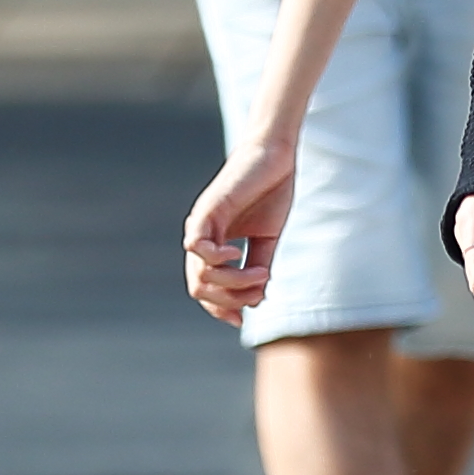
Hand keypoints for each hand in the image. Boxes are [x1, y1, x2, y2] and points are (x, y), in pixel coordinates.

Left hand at [182, 136, 297, 331]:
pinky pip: (198, 248)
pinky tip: (238, 253)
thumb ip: (258, 267)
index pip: (204, 290)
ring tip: (262, 273)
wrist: (275, 156)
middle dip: (230, 300)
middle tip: (259, 291)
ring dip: (234, 283)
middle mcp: (200, 238)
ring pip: (201, 275)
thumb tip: (255, 300)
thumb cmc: (271, 192)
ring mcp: (200, 225)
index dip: (221, 309)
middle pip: (200, 289)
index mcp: (212, 246)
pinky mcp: (206, 211)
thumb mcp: (267, 239)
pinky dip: (219, 260)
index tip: (244, 318)